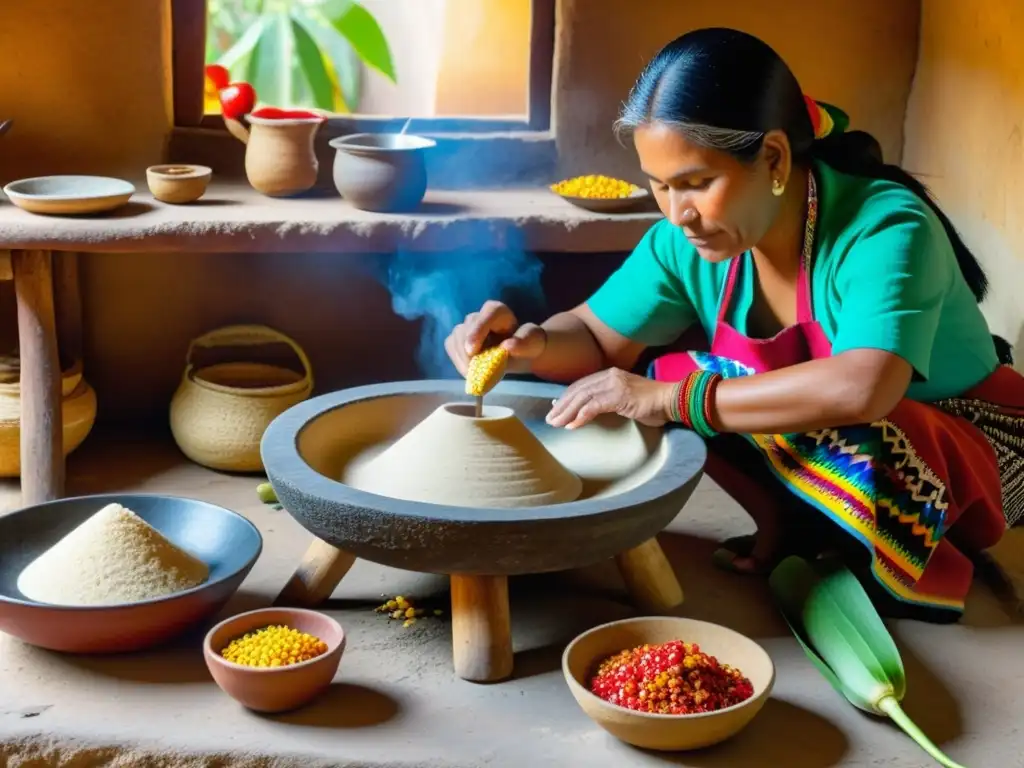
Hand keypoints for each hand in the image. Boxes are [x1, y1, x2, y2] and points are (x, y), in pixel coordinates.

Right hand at [444, 300, 546, 375]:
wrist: (519, 354)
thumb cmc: (527, 346)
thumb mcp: (533, 344)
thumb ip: (524, 343)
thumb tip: (508, 346)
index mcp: (498, 312)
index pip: (487, 313)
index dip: (478, 330)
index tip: (472, 351)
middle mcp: (480, 315)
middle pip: (467, 328)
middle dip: (467, 351)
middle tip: (474, 372)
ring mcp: (467, 326)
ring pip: (456, 337)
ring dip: (462, 358)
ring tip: (474, 374)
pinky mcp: (458, 339)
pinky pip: (450, 347)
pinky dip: (457, 360)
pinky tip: (469, 371)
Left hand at [546, 368, 674, 429]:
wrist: (672, 400)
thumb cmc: (651, 403)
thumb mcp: (624, 398)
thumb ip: (606, 400)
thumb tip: (586, 409)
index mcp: (609, 374)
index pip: (581, 385)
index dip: (566, 397)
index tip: (554, 408)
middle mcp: (609, 376)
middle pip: (578, 390)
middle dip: (562, 405)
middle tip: (550, 419)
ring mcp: (615, 384)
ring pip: (583, 397)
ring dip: (567, 412)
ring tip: (556, 424)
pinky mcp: (620, 396)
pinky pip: (594, 406)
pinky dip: (581, 416)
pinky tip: (573, 426)